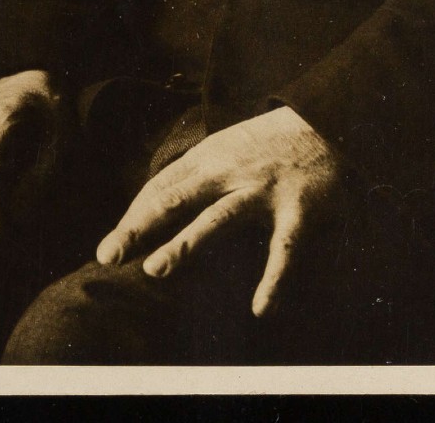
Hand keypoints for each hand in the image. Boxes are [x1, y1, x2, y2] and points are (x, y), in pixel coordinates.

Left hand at [95, 105, 340, 316]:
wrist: (326, 124)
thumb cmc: (264, 146)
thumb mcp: (221, 148)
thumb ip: (189, 177)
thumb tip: (148, 210)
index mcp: (207, 158)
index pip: (161, 189)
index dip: (133, 220)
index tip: (109, 251)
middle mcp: (229, 172)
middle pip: (176, 199)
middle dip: (141, 227)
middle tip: (111, 256)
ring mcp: (263, 191)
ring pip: (218, 219)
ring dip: (185, 244)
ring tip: (155, 270)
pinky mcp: (299, 211)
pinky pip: (284, 250)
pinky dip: (273, 281)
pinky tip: (260, 310)